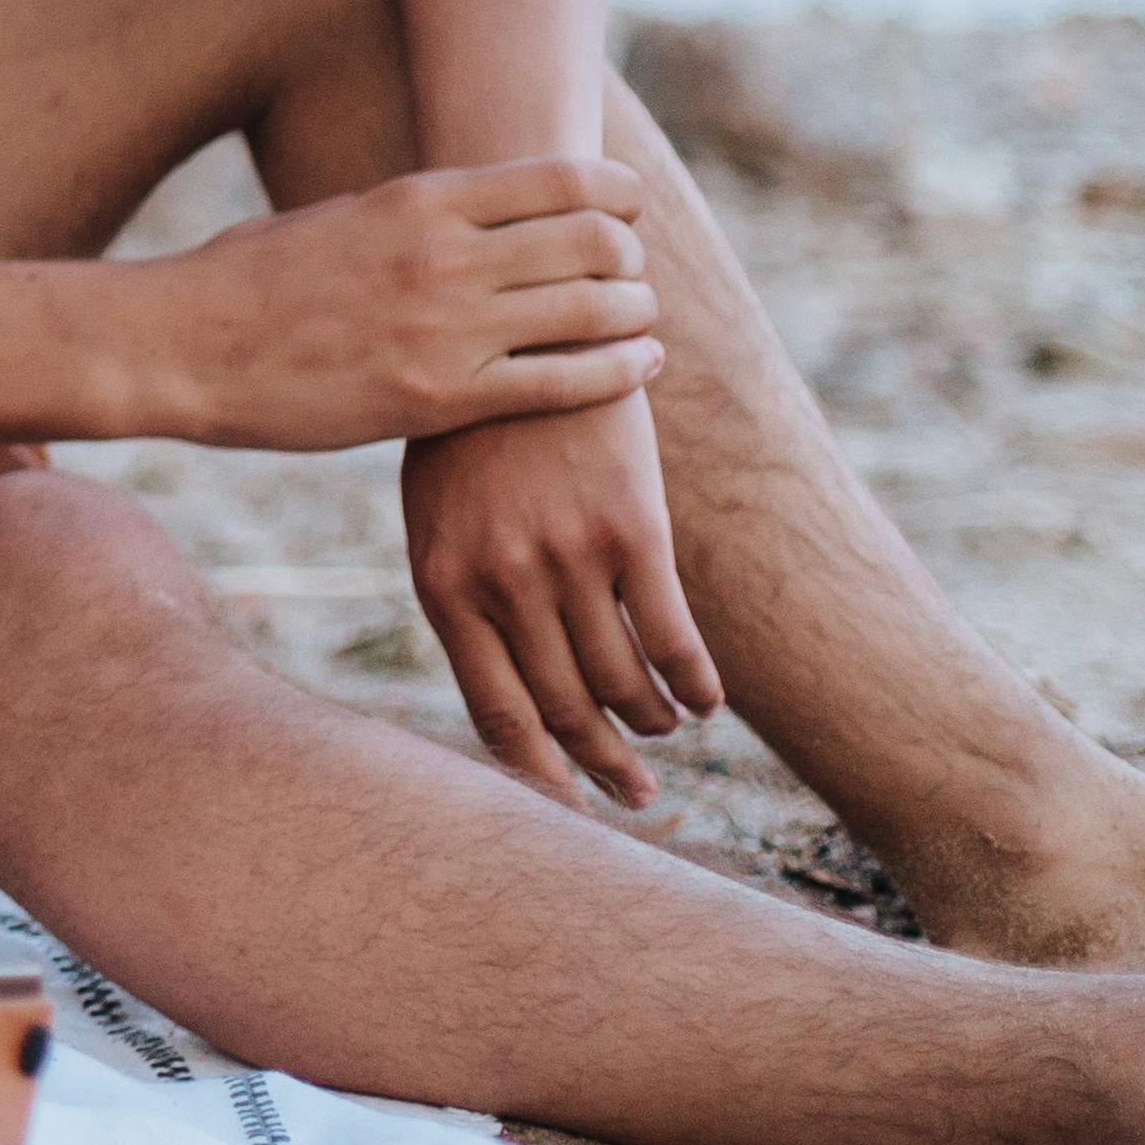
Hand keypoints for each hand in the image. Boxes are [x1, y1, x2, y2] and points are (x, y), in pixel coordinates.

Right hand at [139, 155, 664, 449]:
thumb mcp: (336, 218)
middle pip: (596, 240)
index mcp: (416, 197)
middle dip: (630, 256)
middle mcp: (444, 253)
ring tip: (638, 322)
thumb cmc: (243, 282)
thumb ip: (408, 216)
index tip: (627, 210)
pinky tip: (637, 367)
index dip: (617, 194)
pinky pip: (566, 383)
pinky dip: (620, 373)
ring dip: (635, 313)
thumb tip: (460, 213)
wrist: (178, 347)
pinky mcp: (441, 396)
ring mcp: (446, 326)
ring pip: (597, 309)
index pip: (563, 179)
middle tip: (631, 274)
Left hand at [402, 398, 720, 805]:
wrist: (524, 334)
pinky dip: (694, 683)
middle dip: (605, 766)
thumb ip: (465, 596)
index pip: (497, 714)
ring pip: (624, 682)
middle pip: (566, 710)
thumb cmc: (475, 435)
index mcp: (444, 585)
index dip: (539, 775)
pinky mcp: (631, 529)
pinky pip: (673, 636)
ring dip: (651, 723)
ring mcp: (568, 558)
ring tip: (662, 732)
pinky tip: (705, 700)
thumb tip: (509, 695)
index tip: (569, 809)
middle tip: (636, 797)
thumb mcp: (438, 515)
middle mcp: (504, 583)